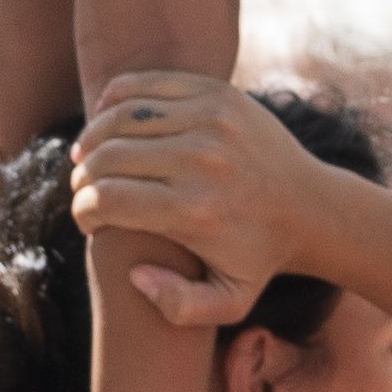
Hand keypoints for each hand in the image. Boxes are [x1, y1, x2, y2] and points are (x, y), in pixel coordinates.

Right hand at [71, 75, 356, 326]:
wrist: (310, 206)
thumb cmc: (258, 257)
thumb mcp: (229, 302)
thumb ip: (178, 306)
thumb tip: (136, 274)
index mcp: (194, 212)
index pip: (107, 200)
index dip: (83, 211)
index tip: (86, 220)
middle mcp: (200, 161)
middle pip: (107, 157)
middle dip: (82, 177)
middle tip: (82, 189)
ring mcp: (210, 119)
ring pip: (120, 117)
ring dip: (93, 138)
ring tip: (89, 157)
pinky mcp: (218, 93)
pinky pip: (145, 85)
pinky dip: (114, 99)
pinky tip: (107, 119)